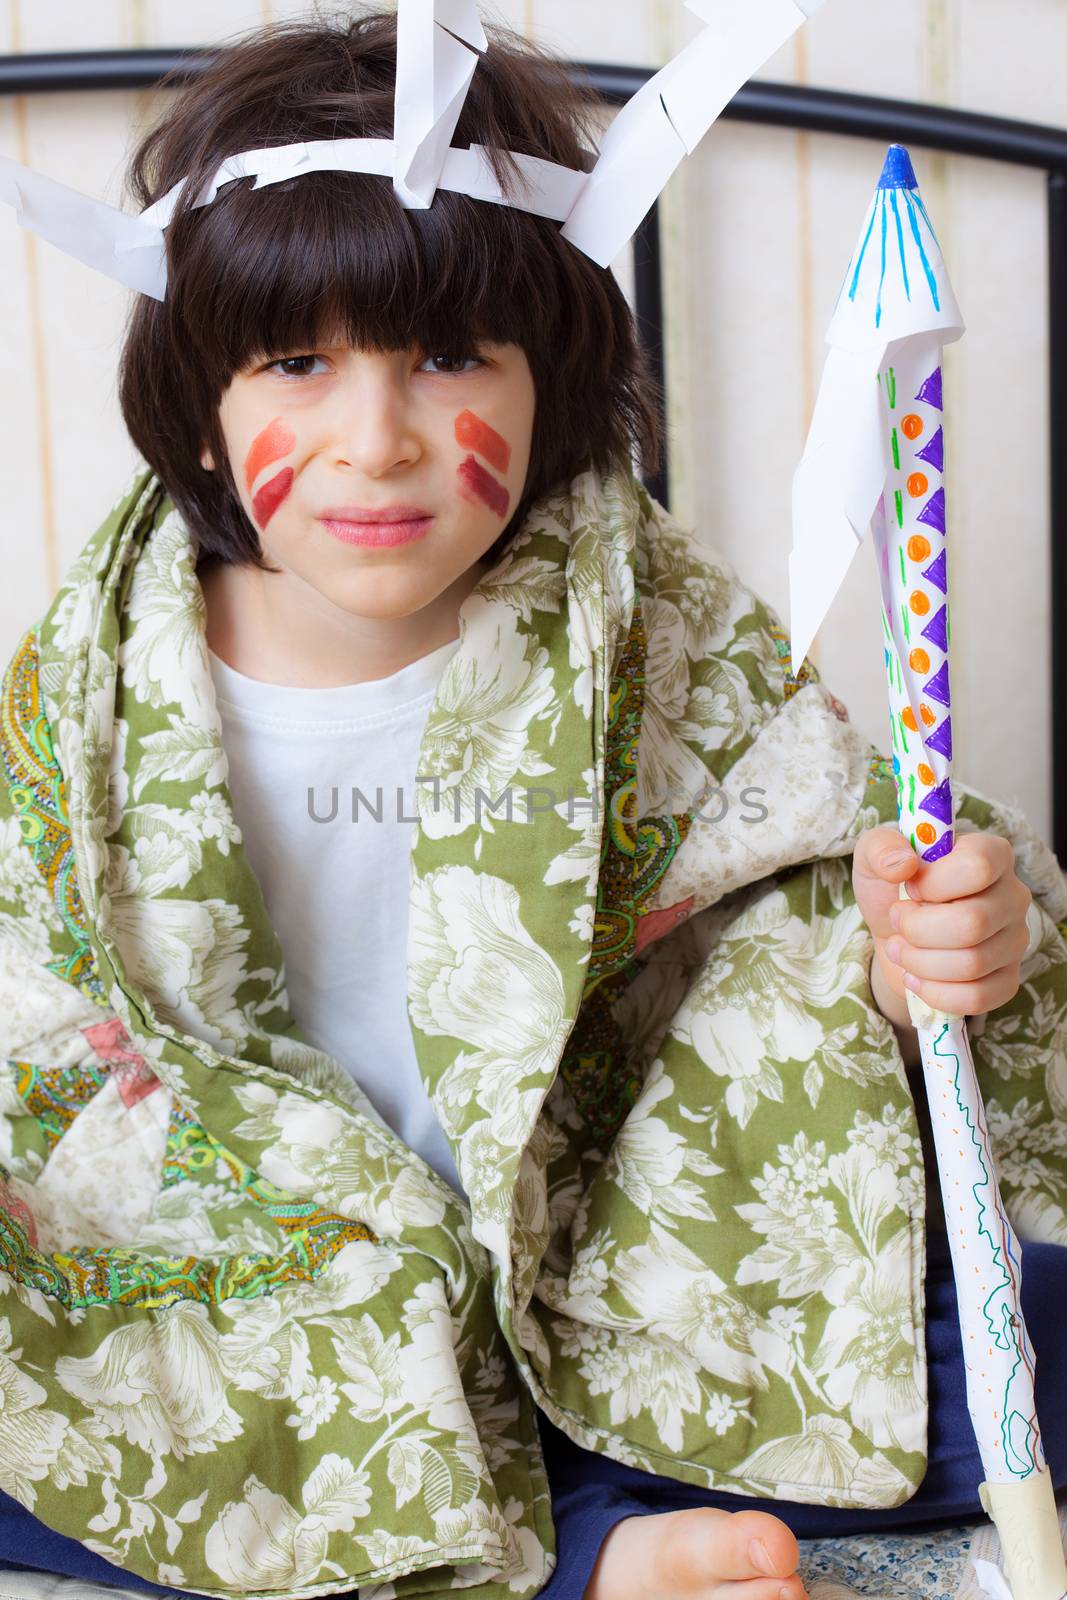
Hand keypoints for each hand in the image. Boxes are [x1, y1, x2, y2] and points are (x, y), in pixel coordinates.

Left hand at [852, 826, 1032, 1022]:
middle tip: (898, 922)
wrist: (893, 934)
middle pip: (972, 923)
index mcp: (991, 854)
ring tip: (901, 948)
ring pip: (972, 964)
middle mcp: (1013, 896)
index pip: (978, 867)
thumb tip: (903, 864)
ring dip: (919, 961)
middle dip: (917, 929)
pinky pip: (978, 998)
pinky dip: (934, 992)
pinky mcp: (1007, 979)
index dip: (933, 884)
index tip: (910, 887)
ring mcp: (1015, 940)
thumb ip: (881, 847)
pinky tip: (916, 977)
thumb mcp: (874, 855)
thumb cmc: (891, 888)